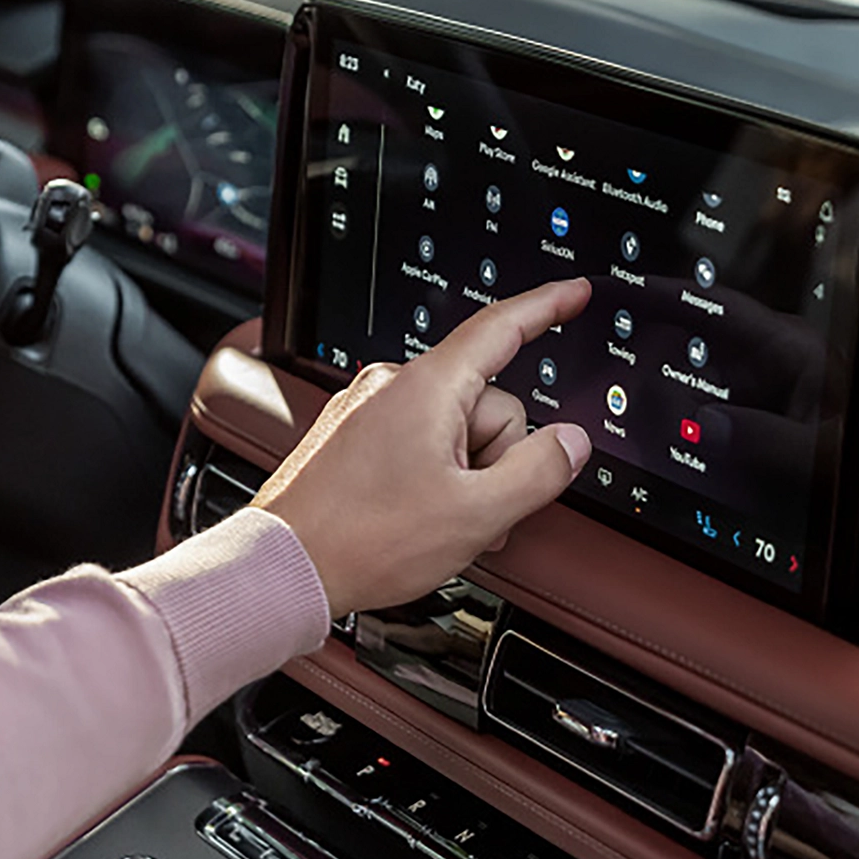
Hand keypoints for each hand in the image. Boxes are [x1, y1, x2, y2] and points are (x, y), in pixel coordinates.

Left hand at [254, 278, 592, 615]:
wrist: (285, 566)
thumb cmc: (364, 539)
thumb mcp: (475, 514)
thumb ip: (539, 471)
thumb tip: (570, 442)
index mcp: (428, 388)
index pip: (501, 328)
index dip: (546, 307)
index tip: (574, 292)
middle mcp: (394, 385)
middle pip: (488, 401)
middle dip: (496, 457)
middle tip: (473, 507)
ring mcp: (370, 409)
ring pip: (455, 428)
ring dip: (466, 474)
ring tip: (440, 519)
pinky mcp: (354, 436)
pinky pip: (419, 441)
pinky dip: (435, 476)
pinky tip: (420, 515)